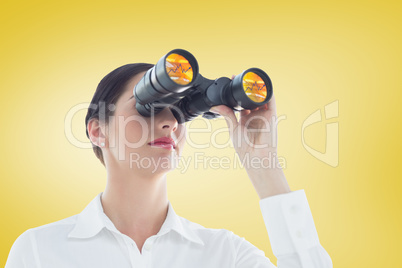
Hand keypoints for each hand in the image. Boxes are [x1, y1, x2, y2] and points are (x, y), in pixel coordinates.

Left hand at [209, 75, 289, 198]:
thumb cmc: (245, 147)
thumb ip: (227, 115)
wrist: (256, 156)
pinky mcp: (271, 114)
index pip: (241, 102)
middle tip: (237, 77)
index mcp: (245, 119)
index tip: (230, 83)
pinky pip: (270, 100)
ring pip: (260, 97)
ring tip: (247, 78)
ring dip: (255, 87)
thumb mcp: (233, 129)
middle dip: (245, 88)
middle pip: (250, 98)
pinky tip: (261, 84)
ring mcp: (263, 114)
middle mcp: (255, 115)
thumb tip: (215, 105)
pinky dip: (266, 91)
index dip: (236, 93)